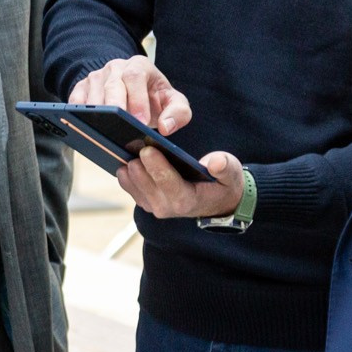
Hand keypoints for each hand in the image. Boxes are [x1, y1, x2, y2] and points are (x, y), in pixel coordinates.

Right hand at [69, 57, 191, 134]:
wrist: (134, 90)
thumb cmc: (153, 98)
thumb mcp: (173, 102)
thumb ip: (179, 113)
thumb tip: (166, 128)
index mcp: (139, 66)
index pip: (135, 77)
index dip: (137, 99)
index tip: (141, 121)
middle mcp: (116, 68)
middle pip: (112, 84)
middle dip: (116, 106)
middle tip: (120, 127)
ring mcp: (97, 77)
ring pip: (93, 94)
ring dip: (97, 113)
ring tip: (103, 132)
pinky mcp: (82, 88)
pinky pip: (76, 99)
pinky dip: (78, 113)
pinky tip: (84, 127)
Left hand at [118, 146, 242, 219]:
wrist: (215, 201)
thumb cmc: (223, 183)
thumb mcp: (231, 173)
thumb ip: (225, 167)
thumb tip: (214, 161)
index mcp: (188, 200)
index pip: (168, 184)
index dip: (157, 167)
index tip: (148, 150)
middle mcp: (167, 207)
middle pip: (146, 184)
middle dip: (139, 165)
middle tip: (131, 144)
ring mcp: (154, 206)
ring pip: (134, 186)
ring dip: (128, 168)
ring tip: (122, 148)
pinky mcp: (145, 200)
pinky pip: (129, 186)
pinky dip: (125, 172)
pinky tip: (120, 156)